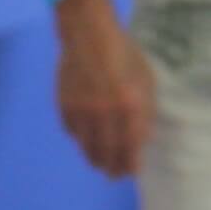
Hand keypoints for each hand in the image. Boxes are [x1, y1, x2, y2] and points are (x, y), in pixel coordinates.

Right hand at [56, 7, 157, 177]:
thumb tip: (142, 139)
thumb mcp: (146, 79)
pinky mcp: (64, 107)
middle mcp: (105, 113)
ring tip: (101, 163)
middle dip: (112, 167)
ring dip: (95, 158)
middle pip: (107, 152)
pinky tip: (87, 138)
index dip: (130, 164)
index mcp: (130, 104)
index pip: (131, 146)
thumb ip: (145, 111)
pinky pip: (73, 133)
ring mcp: (82, 111)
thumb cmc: (124, 54)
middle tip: (115, 174)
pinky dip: (81, 138)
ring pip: (87, 147)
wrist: (88, 34)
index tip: (131, 172)